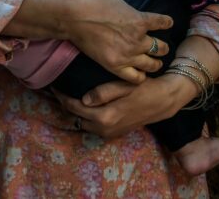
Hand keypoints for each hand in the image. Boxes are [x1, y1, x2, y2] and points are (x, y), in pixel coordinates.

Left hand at [54, 73, 193, 138]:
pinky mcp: (115, 133)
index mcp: (105, 116)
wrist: (163, 101)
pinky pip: (93, 127)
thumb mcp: (124, 85)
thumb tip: (84, 99)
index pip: (75, 108)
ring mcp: (110, 133)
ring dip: (75, 112)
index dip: (62, 97)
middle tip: (59, 90)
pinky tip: (85, 105)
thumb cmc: (144, 89)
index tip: (54, 86)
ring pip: (84, 124)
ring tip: (69, 96)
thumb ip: (103, 92)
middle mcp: (105, 129)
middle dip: (66, 105)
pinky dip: (86, 117)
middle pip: (76, 117)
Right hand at [61, 0, 172, 83]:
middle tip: (160, 48)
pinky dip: (140, 76)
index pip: (163, 22)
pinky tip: (139, 73)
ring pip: (152, 65)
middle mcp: (138, 39)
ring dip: (154, 63)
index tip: (166, 23)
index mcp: (140, 20)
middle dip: (162, 47)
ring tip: (153, 63)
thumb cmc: (91, 0)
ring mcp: (128, 54)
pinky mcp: (115, 65)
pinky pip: (136, 78)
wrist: (73, 16)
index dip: (166, 22)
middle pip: (162, 48)